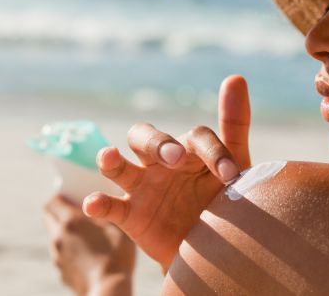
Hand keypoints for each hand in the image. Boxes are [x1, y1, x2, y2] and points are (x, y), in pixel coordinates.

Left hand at [44, 195, 134, 295]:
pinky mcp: (61, 271)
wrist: (108, 289)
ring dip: (65, 231)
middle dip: (59, 211)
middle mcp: (58, 236)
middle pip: (49, 217)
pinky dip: (69, 249)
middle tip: (77, 211)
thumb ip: (106, 209)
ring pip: (55, 236)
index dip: (60, 195)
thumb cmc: (117, 254)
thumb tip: (102, 199)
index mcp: (70, 220)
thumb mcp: (117, 224)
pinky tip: (87, 254)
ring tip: (86, 234)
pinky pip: (61, 254)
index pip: (51, 201)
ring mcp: (57, 255)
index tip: (72, 195)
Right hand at [82, 75, 250, 270]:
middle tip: (174, 158)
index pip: (196, 138)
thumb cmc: (225, 203)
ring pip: (118, 165)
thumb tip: (235, 77)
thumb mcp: (235, 166)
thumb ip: (234, 123)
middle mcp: (161, 163)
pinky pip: (110, 206)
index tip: (230, 176)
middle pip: (144, 137)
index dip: (213, 152)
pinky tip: (93, 204)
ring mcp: (143, 187)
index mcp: (188, 150)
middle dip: (156, 143)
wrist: (216, 251)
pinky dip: (98, 204)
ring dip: (110, 159)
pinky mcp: (131, 215)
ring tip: (109, 156)